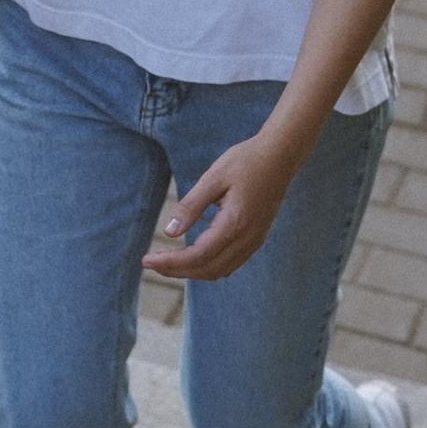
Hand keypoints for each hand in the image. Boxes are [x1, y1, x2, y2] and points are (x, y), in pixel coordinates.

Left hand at [142, 131, 299, 282]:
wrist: (280, 156)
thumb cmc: (244, 161)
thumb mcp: (213, 178)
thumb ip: (191, 206)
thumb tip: (169, 233)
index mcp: (235, 224)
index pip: (198, 255)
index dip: (171, 262)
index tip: (146, 260)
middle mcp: (247, 239)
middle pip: (208, 269)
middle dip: (177, 270)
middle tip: (150, 262)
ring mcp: (255, 241)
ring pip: (220, 270)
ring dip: (193, 271)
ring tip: (167, 263)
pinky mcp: (257, 237)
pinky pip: (231, 263)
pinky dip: (209, 266)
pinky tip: (193, 257)